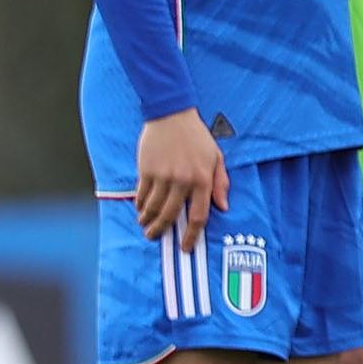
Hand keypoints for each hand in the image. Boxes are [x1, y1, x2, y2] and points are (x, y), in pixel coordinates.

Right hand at [134, 109, 227, 243]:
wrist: (172, 116)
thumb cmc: (197, 137)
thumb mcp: (216, 157)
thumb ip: (220, 183)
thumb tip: (223, 207)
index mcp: (203, 180)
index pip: (198, 215)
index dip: (191, 235)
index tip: (186, 247)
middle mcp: (183, 181)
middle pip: (171, 215)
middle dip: (161, 230)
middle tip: (154, 237)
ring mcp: (164, 176)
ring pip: (153, 207)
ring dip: (147, 219)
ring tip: (145, 225)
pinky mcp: (147, 170)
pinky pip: (141, 194)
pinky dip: (139, 204)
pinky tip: (139, 208)